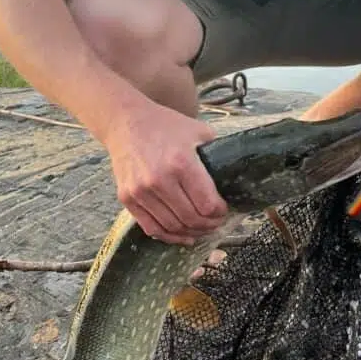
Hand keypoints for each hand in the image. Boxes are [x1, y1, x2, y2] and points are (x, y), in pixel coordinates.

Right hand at [104, 100, 229, 243]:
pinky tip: (182, 234)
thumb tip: (234, 175)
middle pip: (191, 219)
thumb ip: (216, 153)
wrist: (126, 122)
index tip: (224, 209)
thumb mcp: (199, 131)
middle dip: (209, 225)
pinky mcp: (127, 198)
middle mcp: (159, 179)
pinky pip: (152, 228)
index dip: (220, 212)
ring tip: (202, 228)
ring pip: (173, 227)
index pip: (207, 204)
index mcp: (181, 162)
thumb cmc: (166, 126)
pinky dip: (170, 236)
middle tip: (216, 222)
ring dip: (192, 232)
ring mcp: (140, 191)